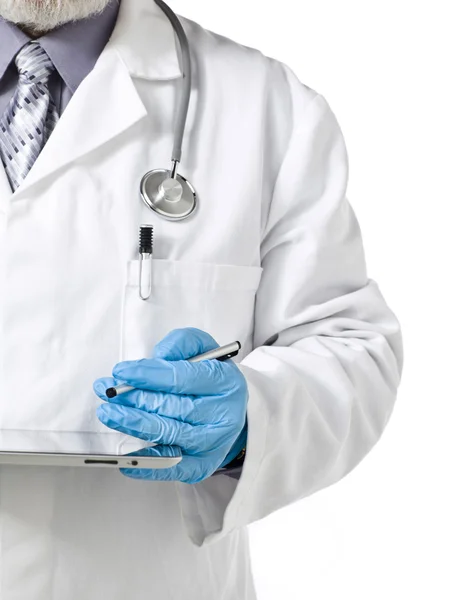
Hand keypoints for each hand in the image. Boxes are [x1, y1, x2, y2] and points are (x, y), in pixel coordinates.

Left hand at [93, 328, 247, 482]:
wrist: (231, 411)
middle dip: (136, 399)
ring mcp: (213, 443)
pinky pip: (173, 467)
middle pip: (174, 407)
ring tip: (110, 413)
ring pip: (169, 434)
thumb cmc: (211, 379)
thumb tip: (159, 357)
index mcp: (226, 382)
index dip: (149, 375)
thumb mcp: (203, 349)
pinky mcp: (203, 465)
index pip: (183, 377)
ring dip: (135, 424)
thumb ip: (182, 343)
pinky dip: (148, 465)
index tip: (122, 372)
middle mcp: (223, 414)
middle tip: (109, 392)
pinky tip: (127, 457)